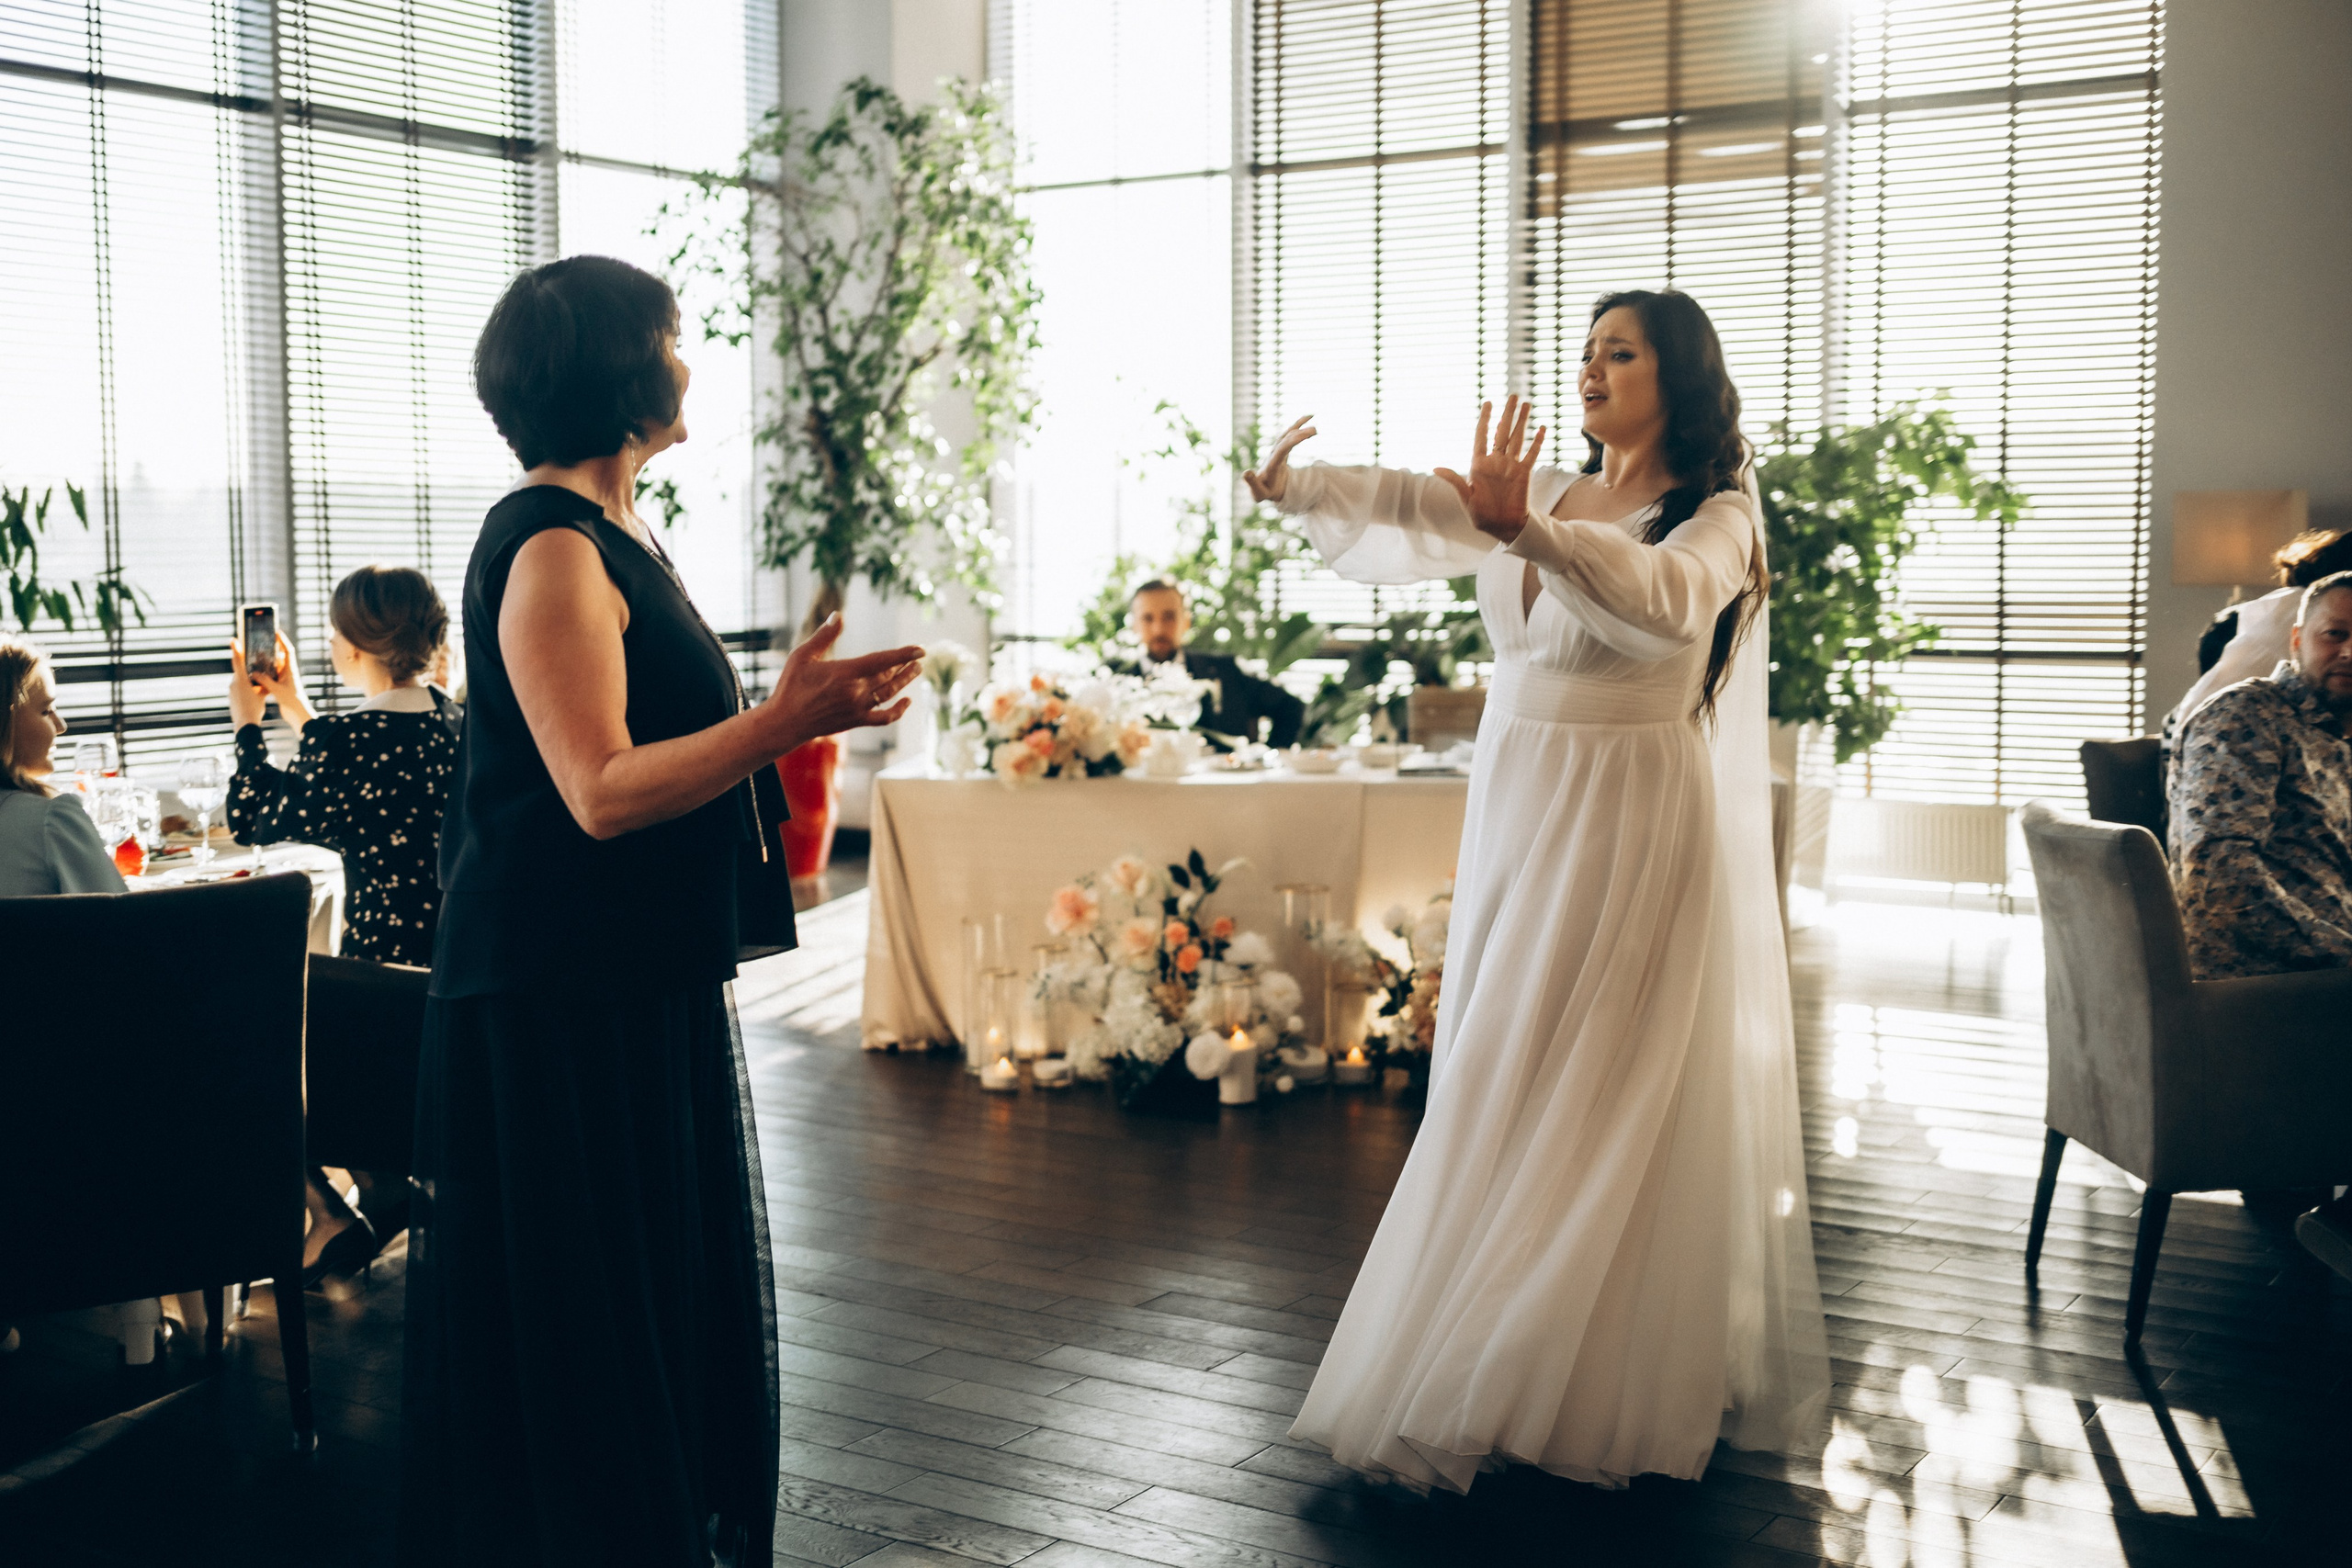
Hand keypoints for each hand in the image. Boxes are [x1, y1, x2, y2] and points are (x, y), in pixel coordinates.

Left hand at [227, 643, 265, 728]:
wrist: (245, 724)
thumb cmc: (254, 708)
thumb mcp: (261, 695)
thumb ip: (262, 685)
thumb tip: (264, 680)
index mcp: (241, 680)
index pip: (238, 661)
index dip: (236, 649)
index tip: (233, 639)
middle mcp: (234, 683)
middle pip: (242, 673)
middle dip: (251, 673)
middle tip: (259, 675)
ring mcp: (231, 691)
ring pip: (242, 683)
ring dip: (250, 685)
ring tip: (258, 694)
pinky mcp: (231, 698)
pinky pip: (240, 691)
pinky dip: (247, 693)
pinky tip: (254, 701)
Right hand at [252, 633, 303, 705]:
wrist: (299, 714)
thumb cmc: (292, 701)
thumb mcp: (277, 690)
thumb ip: (266, 681)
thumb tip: (254, 673)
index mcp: (290, 670)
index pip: (288, 651)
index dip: (283, 640)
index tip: (276, 632)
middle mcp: (288, 672)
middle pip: (280, 656)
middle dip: (271, 649)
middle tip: (261, 641)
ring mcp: (284, 679)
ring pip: (274, 666)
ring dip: (266, 661)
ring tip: (254, 654)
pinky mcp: (280, 686)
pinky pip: (271, 675)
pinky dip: (264, 673)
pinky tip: (254, 672)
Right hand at [760, 615, 922, 753]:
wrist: (785, 722)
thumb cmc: (791, 686)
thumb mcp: (802, 656)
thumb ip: (824, 636)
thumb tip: (839, 615)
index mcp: (845, 672)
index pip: (882, 660)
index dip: (903, 654)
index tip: (921, 649)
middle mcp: (856, 691)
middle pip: (889, 676)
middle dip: (906, 666)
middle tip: (919, 658)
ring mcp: (858, 708)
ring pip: (889, 694)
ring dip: (905, 681)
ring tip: (916, 671)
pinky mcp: (856, 722)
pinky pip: (884, 718)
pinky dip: (898, 710)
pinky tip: (906, 701)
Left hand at [1242, 415, 1316, 503]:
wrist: (1263, 488)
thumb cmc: (1262, 492)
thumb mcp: (1258, 492)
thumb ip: (1252, 483)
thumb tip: (1246, 472)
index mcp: (1270, 463)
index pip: (1282, 449)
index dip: (1292, 441)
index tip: (1305, 435)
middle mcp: (1273, 454)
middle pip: (1286, 440)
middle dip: (1299, 434)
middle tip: (1315, 430)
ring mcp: (1277, 451)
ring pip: (1288, 435)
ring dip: (1299, 427)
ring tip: (1313, 422)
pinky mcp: (1282, 450)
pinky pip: (1290, 436)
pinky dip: (1298, 427)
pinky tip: (1308, 420)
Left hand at [1435, 396, 1547, 543]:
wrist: (1501, 526)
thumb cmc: (1480, 515)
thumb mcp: (1465, 497)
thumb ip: (1454, 481)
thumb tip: (1436, 468)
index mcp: (1479, 464)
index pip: (1482, 436)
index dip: (1485, 420)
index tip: (1488, 403)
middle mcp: (1496, 461)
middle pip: (1502, 431)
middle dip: (1507, 413)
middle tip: (1513, 396)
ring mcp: (1511, 465)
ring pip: (1517, 438)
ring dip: (1522, 421)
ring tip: (1526, 404)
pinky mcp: (1524, 473)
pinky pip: (1532, 454)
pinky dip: (1537, 441)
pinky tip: (1541, 428)